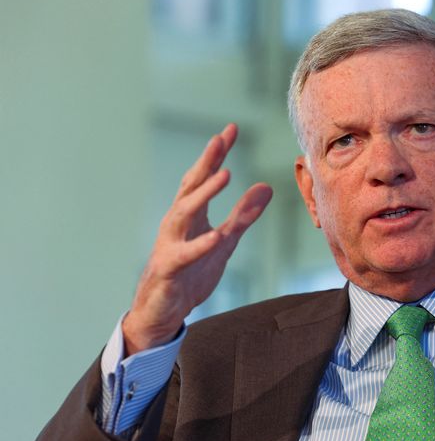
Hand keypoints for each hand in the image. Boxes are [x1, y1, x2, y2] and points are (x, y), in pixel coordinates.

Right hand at [122, 124, 272, 354]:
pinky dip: (200, 245)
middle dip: (205, 162)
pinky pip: (185, 255)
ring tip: (224, 175)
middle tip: (220, 139)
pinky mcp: (169, 270)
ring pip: (183, 214)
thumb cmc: (190, 273)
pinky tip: (217, 236)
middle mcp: (176, 224)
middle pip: (190, 187)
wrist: (162, 311)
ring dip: (203, 194)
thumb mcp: (225, 242)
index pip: (202, 179)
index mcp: (189, 215)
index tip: (230, 128)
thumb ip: (243, 215)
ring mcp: (169, 245)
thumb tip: (266, 186)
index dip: (216, 155)